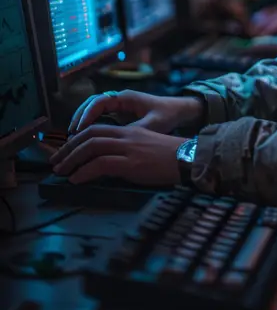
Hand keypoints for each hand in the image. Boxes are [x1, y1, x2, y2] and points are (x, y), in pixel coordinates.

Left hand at [50, 125, 184, 185]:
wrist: (188, 159)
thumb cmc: (169, 157)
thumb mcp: (144, 148)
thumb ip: (125, 151)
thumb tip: (105, 164)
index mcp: (128, 131)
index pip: (95, 129)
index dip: (76, 139)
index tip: (65, 151)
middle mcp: (126, 136)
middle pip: (89, 136)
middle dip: (68, 149)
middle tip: (56, 162)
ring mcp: (128, 148)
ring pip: (91, 147)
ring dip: (72, 160)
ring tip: (61, 172)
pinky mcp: (131, 163)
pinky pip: (101, 164)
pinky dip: (84, 171)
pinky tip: (76, 179)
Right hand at [68, 89, 202, 135]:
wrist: (180, 111)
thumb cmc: (167, 115)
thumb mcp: (152, 124)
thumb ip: (134, 131)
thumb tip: (114, 143)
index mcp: (125, 97)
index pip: (99, 101)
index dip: (87, 114)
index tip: (78, 129)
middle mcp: (119, 99)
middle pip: (92, 104)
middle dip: (79, 117)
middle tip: (70, 135)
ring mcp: (119, 105)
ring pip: (94, 110)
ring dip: (83, 121)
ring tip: (73, 137)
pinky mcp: (120, 113)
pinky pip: (100, 116)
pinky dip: (91, 124)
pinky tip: (86, 138)